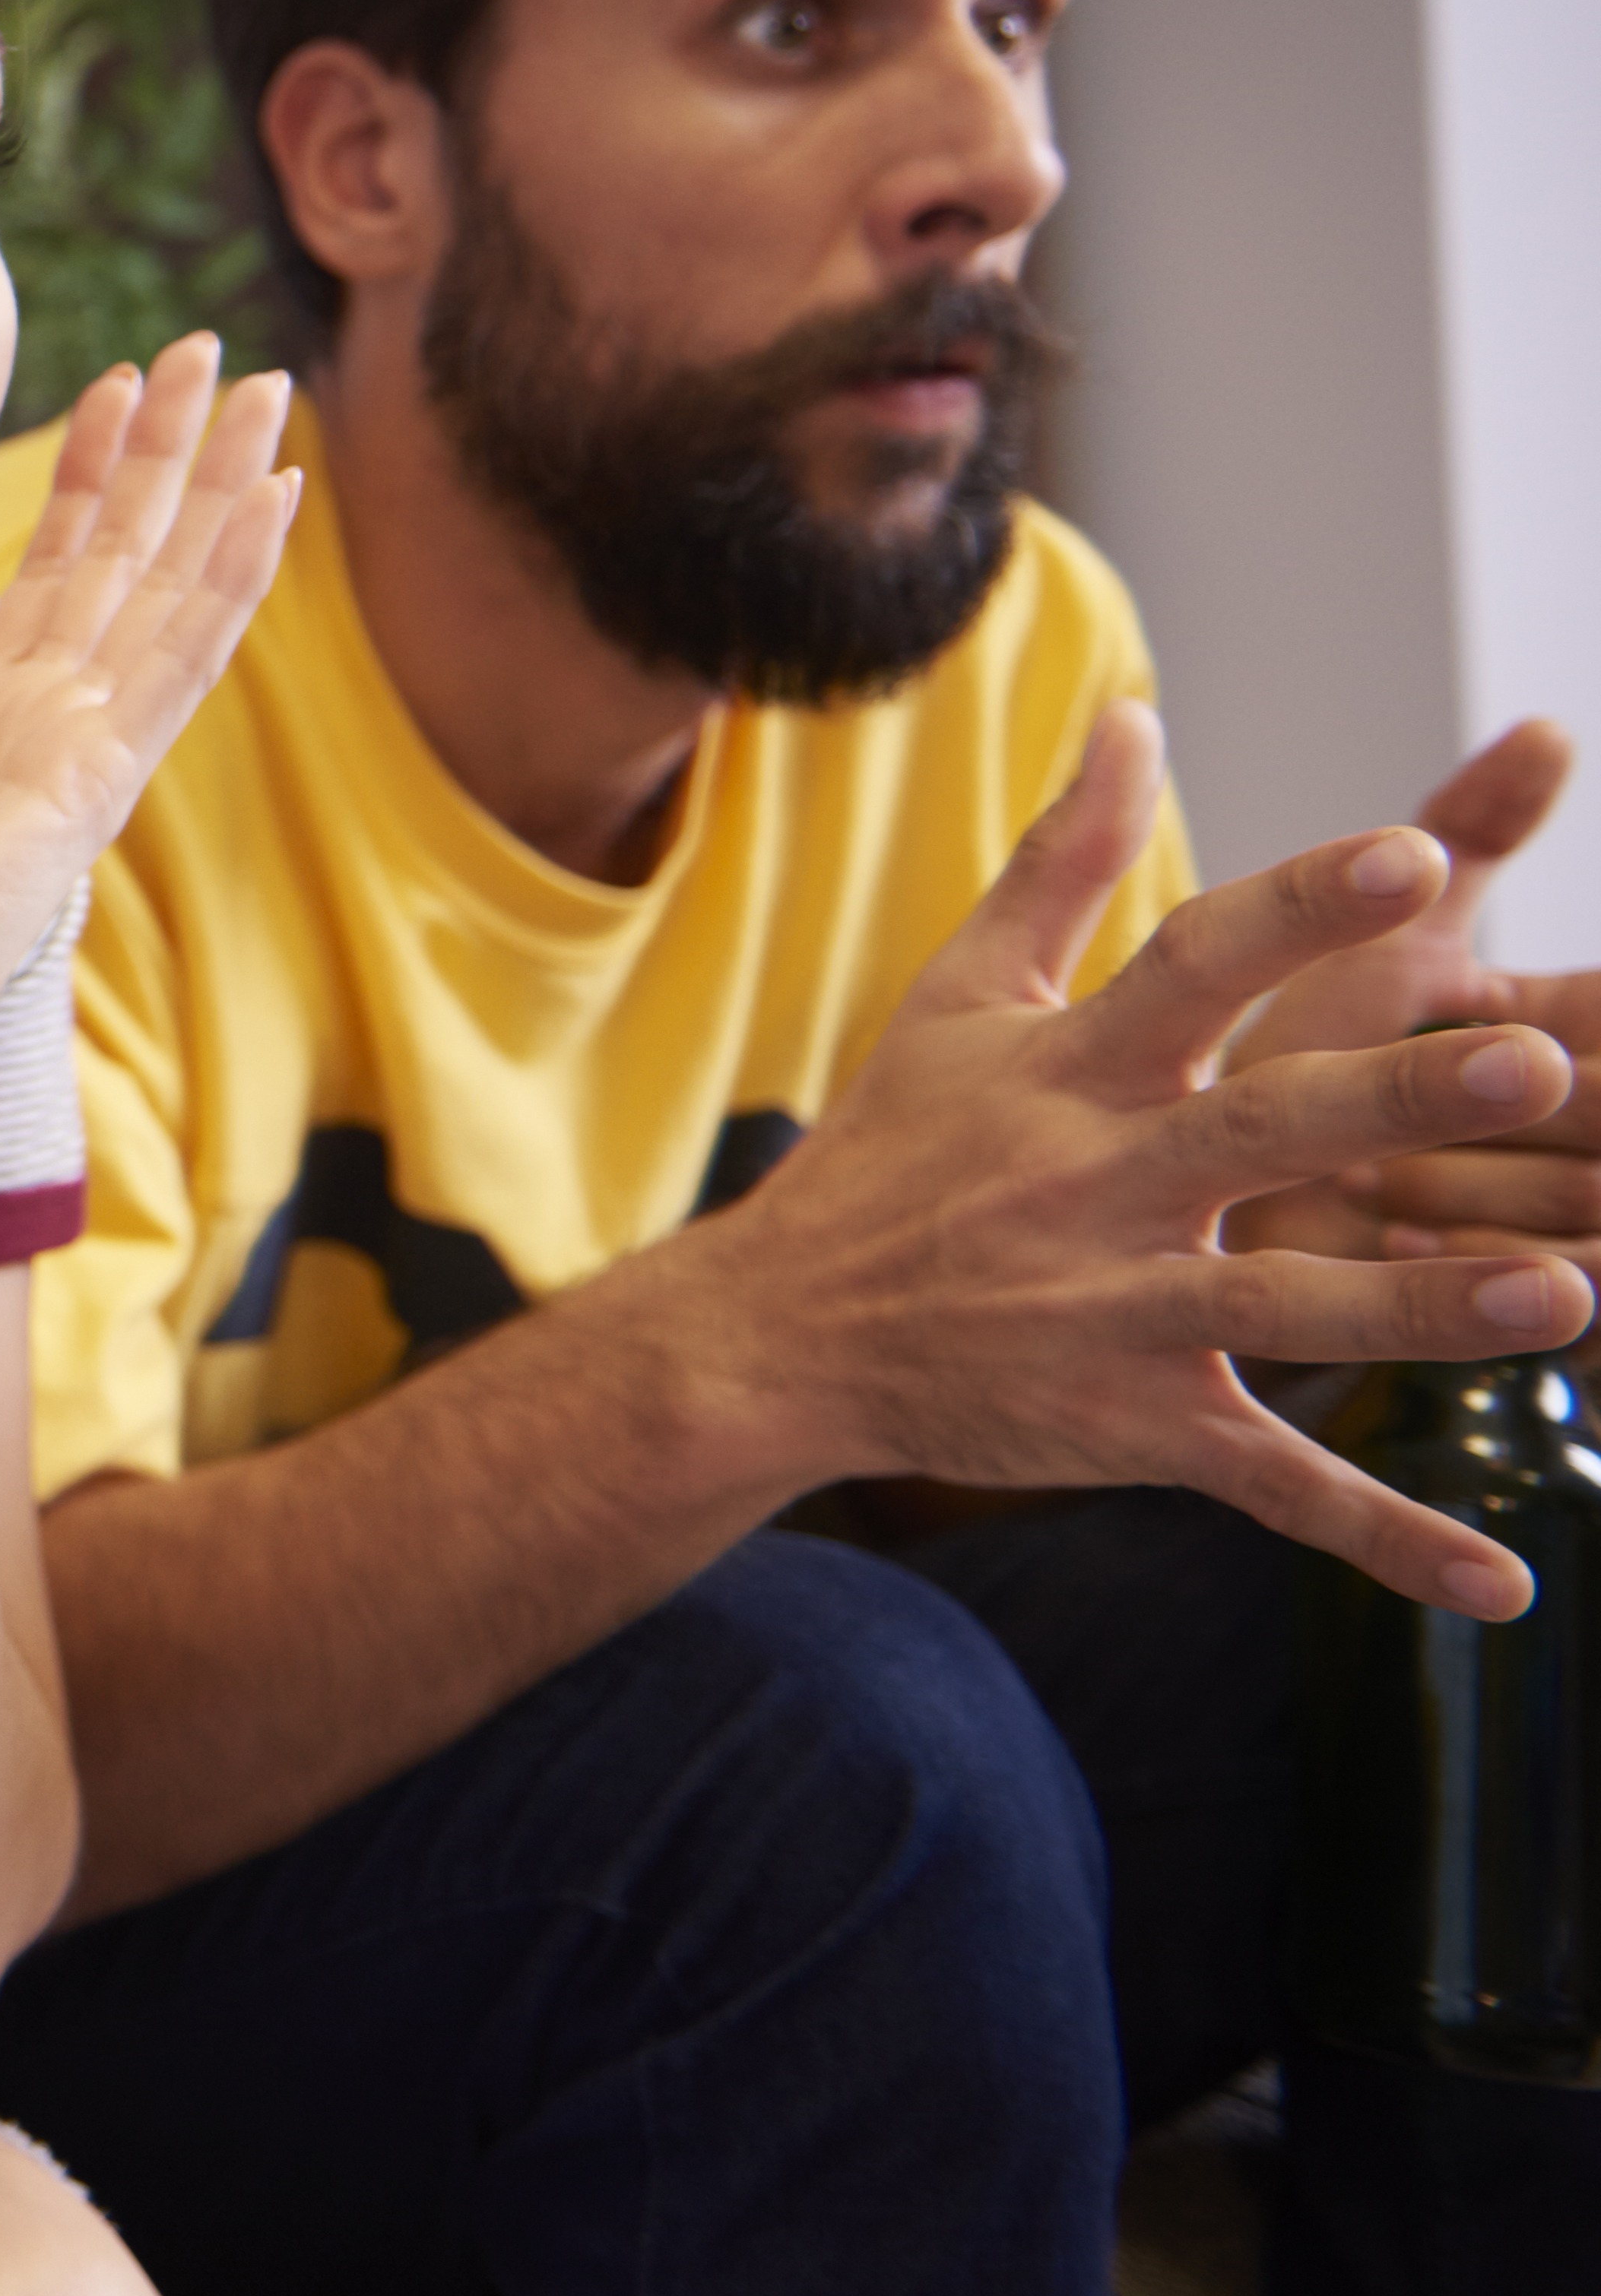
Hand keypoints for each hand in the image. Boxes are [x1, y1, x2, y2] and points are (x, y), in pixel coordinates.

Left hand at [0, 337, 297, 1080]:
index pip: (51, 572)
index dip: (84, 479)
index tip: (107, 382)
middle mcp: (40, 725)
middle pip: (127, 558)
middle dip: (169, 450)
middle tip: (212, 350)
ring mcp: (81, 747)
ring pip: (174, 586)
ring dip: (222, 481)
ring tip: (270, 385)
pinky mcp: (99, 776)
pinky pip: (184, 654)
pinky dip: (236, 572)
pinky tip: (281, 494)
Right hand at [677, 702, 1590, 1612]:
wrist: (774, 1337)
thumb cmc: (890, 1155)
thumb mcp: (959, 994)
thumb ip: (1059, 859)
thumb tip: (1138, 713)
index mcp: (1068, 1070)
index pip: (1191, 965)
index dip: (1297, 908)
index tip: (1411, 854)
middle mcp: (1095, 1185)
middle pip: (1261, 1128)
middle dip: (1394, 1101)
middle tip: (1530, 1066)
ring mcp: (1115, 1313)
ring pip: (1290, 1308)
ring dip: (1426, 1312)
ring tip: (1567, 1295)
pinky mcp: (1133, 1427)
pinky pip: (1272, 1486)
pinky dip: (1384, 1540)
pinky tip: (1504, 1582)